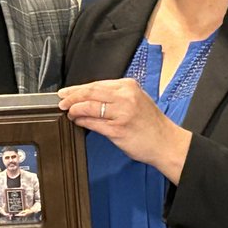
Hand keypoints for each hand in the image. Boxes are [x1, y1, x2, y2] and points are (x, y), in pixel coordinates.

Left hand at [58, 79, 191, 182]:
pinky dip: (82, 121)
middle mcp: (125, 97)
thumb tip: (90, 97)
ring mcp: (121, 113)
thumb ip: (116, 96)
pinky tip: (77, 121)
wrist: (166, 143)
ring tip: (68, 112)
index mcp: (129, 86)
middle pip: (91, 92)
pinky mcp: (117, 129)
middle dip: (72, 96)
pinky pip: (93, 122)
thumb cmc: (151, 124)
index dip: (78, 88)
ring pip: (89, 106)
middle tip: (61, 101)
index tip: (67, 92)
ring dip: (75, 109)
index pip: (97, 84)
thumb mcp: (136, 100)